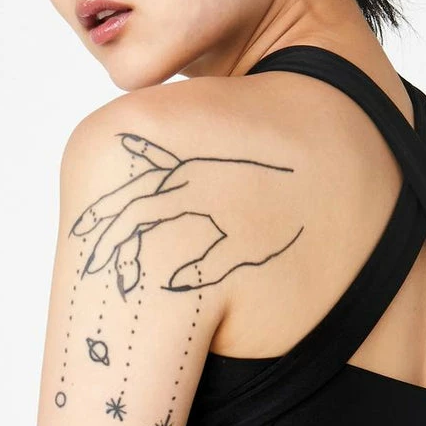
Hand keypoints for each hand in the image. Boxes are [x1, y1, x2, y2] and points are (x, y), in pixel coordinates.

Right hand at [69, 132, 303, 298]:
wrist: (339, 156)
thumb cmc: (300, 213)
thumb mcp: (253, 248)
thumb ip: (207, 269)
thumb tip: (168, 285)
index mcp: (193, 186)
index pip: (134, 213)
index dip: (110, 243)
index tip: (92, 270)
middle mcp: (189, 164)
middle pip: (130, 194)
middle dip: (104, 226)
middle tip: (86, 260)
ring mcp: (200, 156)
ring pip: (145, 178)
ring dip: (121, 202)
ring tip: (93, 226)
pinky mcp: (213, 155)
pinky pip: (170, 153)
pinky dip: (146, 153)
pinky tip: (126, 140)